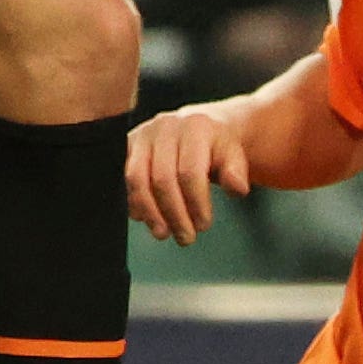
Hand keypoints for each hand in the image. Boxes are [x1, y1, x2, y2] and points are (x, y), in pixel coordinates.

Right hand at [125, 103, 252, 243]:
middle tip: (186, 237)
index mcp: (195, 126)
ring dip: (150, 213)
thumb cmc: (216, 146)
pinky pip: (124, 179)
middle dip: (174, 214)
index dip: (196, 203)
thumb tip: (237, 187)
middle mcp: (166, 127)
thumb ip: (236, 172)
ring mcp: (144, 135)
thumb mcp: (234, 155)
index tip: (203, 225)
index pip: (190, 172)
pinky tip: (148, 218)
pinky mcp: (129, 146)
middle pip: (162, 179)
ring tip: (164, 233)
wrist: (198, 126)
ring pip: (138, 179)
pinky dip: (135, 203)